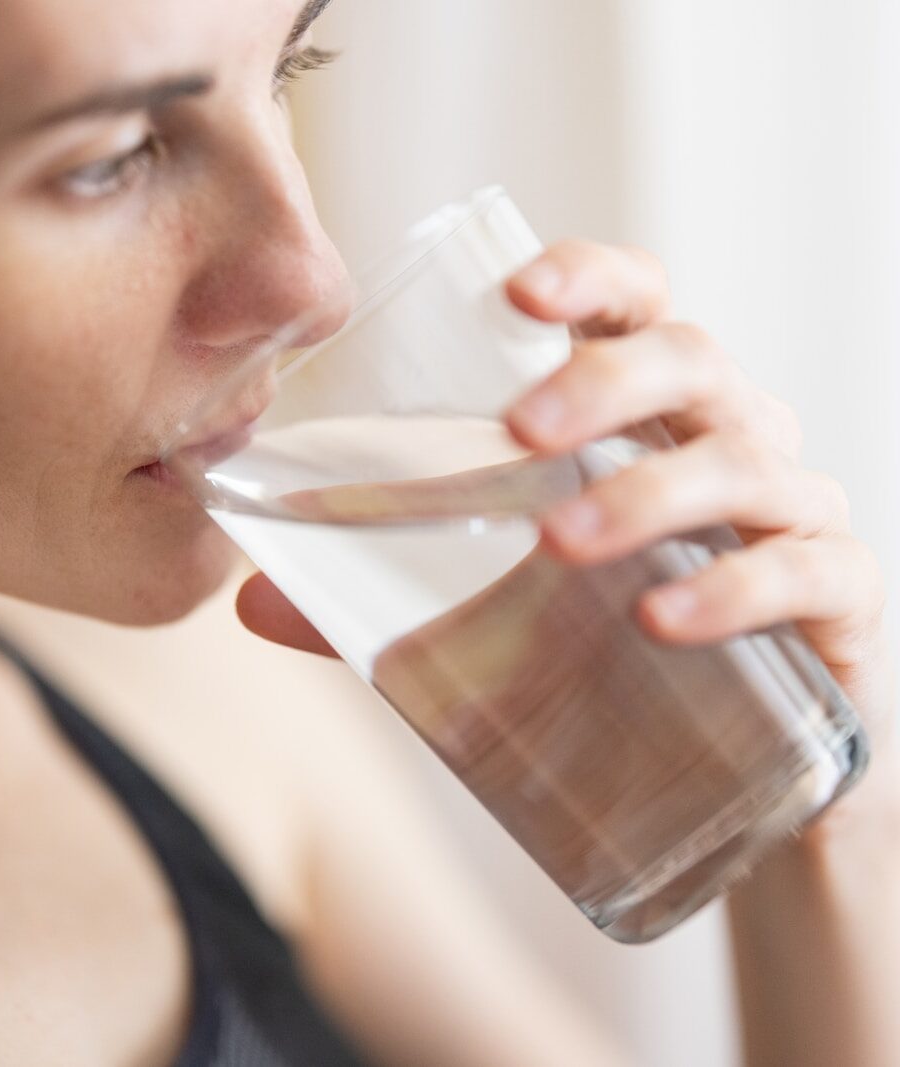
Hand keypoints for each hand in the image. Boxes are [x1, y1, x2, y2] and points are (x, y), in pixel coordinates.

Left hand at [238, 238, 894, 778]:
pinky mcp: (835, 603)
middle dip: (606, 382)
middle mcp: (725, 439)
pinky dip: (736, 589)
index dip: (588, 278)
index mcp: (642, 416)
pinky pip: (805, 573)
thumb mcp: (487, 616)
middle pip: (691, 360)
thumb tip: (247, 602)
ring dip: (650, 492)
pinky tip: (664, 622)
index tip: (517, 292)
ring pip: (743, 461)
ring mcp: (790, 515)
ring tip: (563, 545)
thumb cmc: (602, 653)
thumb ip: (375, 602)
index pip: (634, 306)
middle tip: (522, 433)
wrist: (731, 772)